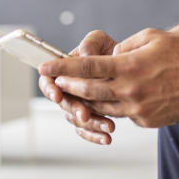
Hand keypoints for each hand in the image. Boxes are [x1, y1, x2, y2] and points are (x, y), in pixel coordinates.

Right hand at [38, 30, 117, 144]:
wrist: (130, 67)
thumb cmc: (109, 51)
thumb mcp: (100, 41)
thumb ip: (90, 44)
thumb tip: (86, 55)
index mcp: (64, 70)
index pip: (48, 81)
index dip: (50, 89)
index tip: (58, 95)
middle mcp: (69, 89)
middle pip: (63, 104)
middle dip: (74, 109)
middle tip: (85, 114)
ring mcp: (79, 105)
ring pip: (77, 120)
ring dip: (91, 124)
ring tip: (109, 126)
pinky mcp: (90, 118)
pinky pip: (87, 130)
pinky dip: (95, 135)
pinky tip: (107, 138)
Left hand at [40, 28, 178, 128]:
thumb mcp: (150, 38)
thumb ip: (124, 47)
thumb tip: (107, 58)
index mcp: (130, 66)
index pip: (87, 68)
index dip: (63, 69)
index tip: (45, 67)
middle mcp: (132, 90)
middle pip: (89, 92)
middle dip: (68, 87)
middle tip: (54, 82)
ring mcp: (140, 109)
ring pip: (104, 107)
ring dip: (88, 100)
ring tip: (78, 92)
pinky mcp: (148, 121)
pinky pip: (124, 114)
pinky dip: (116, 105)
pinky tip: (118, 96)